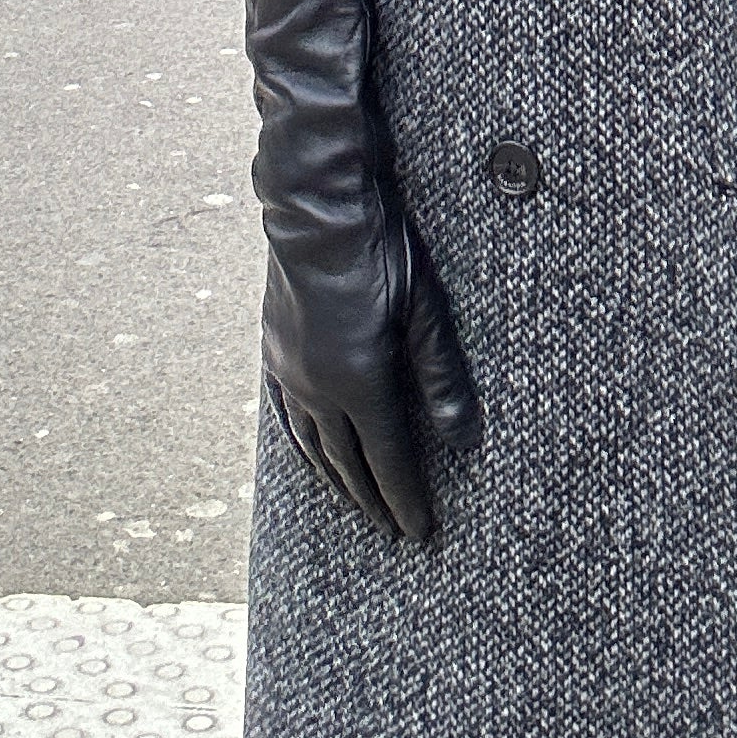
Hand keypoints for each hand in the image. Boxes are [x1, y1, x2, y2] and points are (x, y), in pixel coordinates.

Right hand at [263, 193, 477, 541]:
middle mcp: (316, 387)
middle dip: (373, 501)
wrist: (317, 205)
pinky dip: (303, 445)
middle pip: (347, 462)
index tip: (419, 532)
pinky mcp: (274, 350)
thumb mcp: (424, 310)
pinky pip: (286, 416)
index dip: (404, 498)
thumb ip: (442, 378)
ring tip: (357, 506)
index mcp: (358, 380)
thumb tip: (462, 437)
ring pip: (313, 445)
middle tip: (392, 531)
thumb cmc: (379, 250)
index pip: (386, 459)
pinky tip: (310, 453)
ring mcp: (289, 370)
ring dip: (337, 481)